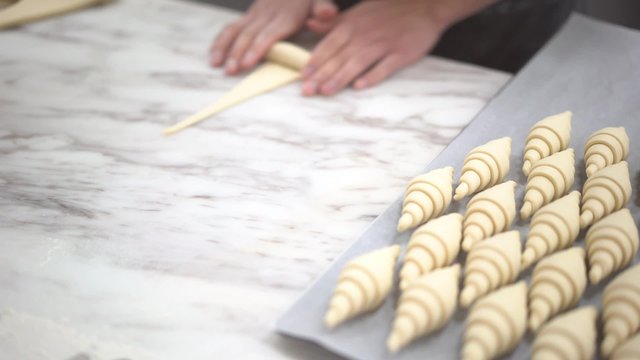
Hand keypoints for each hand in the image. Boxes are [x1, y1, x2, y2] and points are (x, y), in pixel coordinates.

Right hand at [210, 0, 337, 74]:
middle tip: (230, 71)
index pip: (268, 34)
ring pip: (236, 32)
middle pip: (249, 36)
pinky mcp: (248, 16)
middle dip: (238, 53)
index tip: (248, 63)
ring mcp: (255, 15)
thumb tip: (327, 13)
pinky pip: (230, 28)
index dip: (257, 49)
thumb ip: (323, 8)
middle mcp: (266, 16)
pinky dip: (220, 42)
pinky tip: (213, 56)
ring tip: (217, 66)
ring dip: (225, 48)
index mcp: (285, 17)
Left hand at [301, 0, 447, 95]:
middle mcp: (365, 35)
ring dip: (341, 77)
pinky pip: (385, 66)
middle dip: (322, 74)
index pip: (329, 45)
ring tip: (326, 92)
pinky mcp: (402, 53)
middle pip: (339, 57)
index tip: (302, 77)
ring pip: (358, 62)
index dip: (315, 61)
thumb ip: (333, 22)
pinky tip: (360, 86)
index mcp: (352, 25)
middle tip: (307, 91)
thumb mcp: (357, 12)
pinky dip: (373, 75)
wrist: (424, 6)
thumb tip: (309, 25)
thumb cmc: (387, 11)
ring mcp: (384, 44)